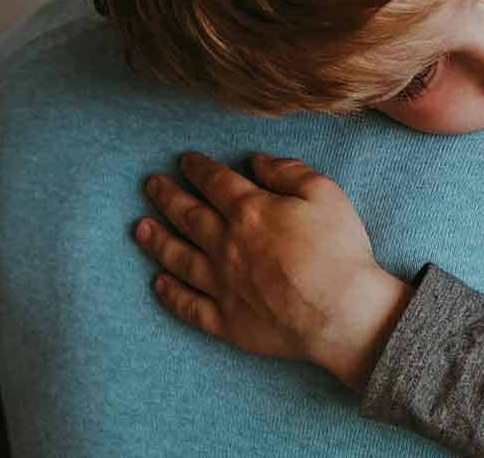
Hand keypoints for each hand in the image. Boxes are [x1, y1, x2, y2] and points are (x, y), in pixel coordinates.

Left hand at [134, 152, 412, 392]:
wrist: (343, 312)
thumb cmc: (338, 250)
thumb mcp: (324, 193)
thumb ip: (288, 171)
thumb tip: (256, 161)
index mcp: (250, 211)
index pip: (215, 182)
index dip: (197, 168)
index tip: (184, 161)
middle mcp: (226, 245)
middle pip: (188, 216)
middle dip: (167, 197)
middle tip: (150, 185)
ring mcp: (222, 285)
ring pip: (179, 258)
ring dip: (157, 241)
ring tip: (140, 228)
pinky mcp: (226, 320)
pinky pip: (189, 305)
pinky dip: (170, 294)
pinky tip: (158, 284)